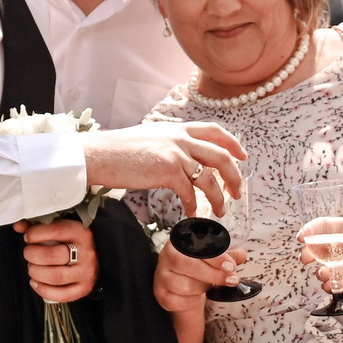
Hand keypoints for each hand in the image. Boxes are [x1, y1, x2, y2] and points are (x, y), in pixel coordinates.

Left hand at [16, 218, 95, 303]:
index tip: (28, 236)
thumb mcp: (62, 228)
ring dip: (36, 272)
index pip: (56, 230)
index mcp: (81, 232)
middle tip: (28, 253)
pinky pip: (62, 295)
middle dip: (32, 254)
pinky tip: (35, 282)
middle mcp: (86, 253)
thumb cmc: (75, 240)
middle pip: (52, 255)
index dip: (36, 233)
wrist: (102, 255)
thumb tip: (18, 226)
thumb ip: (39, 226)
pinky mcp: (85, 288)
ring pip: (55, 276)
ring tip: (32, 267)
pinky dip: (43, 290)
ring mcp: (87, 272)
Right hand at [83, 122, 246, 213]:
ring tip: (221, 210)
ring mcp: (176, 152)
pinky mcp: (168, 170)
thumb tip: (182, 157)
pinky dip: (194, 205)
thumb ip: (170, 143)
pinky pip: (190, 191)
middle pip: (221, 155)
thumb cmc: (120, 150)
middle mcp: (181, 137)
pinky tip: (193, 214)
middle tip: (237, 192)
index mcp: (178, 128)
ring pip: (209, 176)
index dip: (232, 143)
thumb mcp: (151, 137)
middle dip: (234, 175)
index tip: (242, 156)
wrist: (101, 154)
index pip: (214, 130)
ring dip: (218, 196)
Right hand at [153, 241, 234, 315]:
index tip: (231, 266)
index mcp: (180, 242)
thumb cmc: (198, 269)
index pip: (196, 246)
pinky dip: (191, 301)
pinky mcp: (160, 294)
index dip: (215, 256)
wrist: (182, 289)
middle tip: (231, 280)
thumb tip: (242, 255)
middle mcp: (167, 257)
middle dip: (213, 274)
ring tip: (207, 286)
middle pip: (188, 264)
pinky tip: (196, 296)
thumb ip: (228, 256)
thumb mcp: (214, 260)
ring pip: (184, 285)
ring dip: (202, 288)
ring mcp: (161, 276)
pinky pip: (178, 300)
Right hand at [296, 217, 342, 294]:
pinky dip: (333, 287)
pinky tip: (332, 286)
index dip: (313, 230)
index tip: (303, 237)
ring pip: (329, 269)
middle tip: (306, 259)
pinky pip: (341, 285)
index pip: (328, 226)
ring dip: (322, 272)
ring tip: (325, 275)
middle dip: (311, 253)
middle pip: (323, 249)